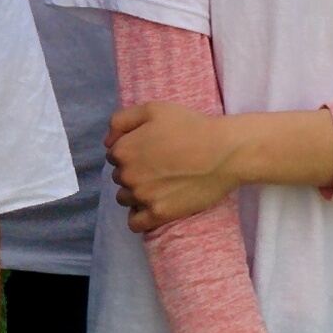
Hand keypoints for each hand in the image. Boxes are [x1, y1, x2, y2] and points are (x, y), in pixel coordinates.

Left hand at [108, 100, 242, 229]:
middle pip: (120, 177)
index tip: (149, 150)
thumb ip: (122, 120)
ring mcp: (143, 197)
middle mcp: (128, 175)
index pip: (114, 156)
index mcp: (123, 150)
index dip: (131, 151)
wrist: (224, 153)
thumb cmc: (191, 126)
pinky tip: (152, 207)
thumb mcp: (153, 109)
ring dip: (136, 193)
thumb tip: (108, 142)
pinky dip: (139, 216)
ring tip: (158, 185)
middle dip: (133, 172)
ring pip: (125, 199)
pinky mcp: (159, 214)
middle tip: (158, 166)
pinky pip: (135, 223)